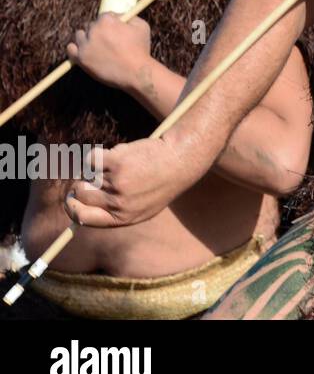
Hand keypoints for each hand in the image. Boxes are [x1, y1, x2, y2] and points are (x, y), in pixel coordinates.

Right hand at [65, 132, 206, 227]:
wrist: (183, 158)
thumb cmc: (162, 181)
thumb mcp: (144, 205)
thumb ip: (116, 211)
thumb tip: (79, 210)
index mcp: (123, 218)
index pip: (83, 219)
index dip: (72, 208)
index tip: (71, 198)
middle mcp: (118, 204)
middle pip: (79, 194)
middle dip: (81, 183)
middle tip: (94, 175)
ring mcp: (116, 183)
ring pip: (88, 174)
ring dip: (101, 167)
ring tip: (126, 164)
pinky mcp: (116, 163)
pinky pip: (92, 158)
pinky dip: (101, 154)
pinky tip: (123, 154)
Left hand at [67, 14, 151, 91]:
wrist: (136, 72)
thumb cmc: (140, 49)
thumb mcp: (142, 26)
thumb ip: (130, 17)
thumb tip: (120, 16)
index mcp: (107, 21)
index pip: (105, 16)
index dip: (111, 22)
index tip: (115, 29)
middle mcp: (93, 30)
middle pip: (92, 25)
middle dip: (100, 31)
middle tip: (108, 40)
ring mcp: (85, 45)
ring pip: (80, 35)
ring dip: (87, 38)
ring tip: (97, 46)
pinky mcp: (81, 58)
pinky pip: (71, 49)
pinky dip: (75, 48)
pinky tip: (83, 50)